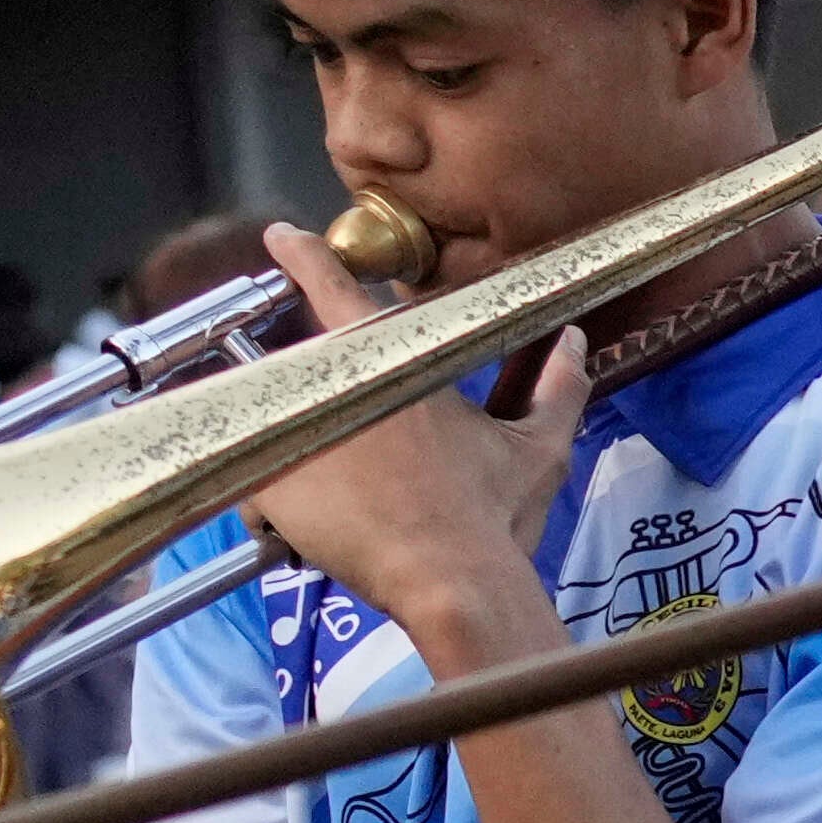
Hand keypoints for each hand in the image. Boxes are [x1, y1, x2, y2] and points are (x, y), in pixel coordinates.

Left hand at [230, 217, 583, 657]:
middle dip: (297, 365)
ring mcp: (292, 431)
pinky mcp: (267, 482)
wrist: (454, 583)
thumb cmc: (494, 515)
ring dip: (281, 433)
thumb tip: (575, 344)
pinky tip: (300, 519)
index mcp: (394, 361)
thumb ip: (558, 388)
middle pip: (290, 350)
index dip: (303, 256)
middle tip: (322, 406)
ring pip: (265, 414)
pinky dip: (266, 493)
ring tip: (319, 476)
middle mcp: (333, 384)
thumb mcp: (540, 449)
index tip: (282, 239)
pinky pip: (246, 475)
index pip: (332, 286)